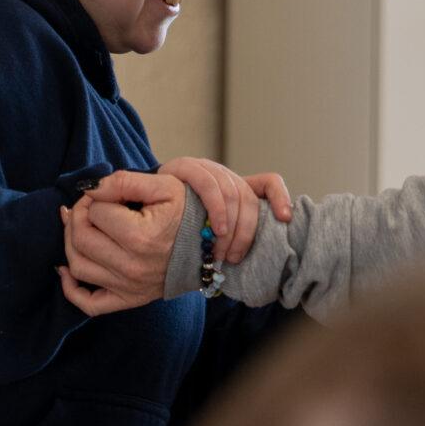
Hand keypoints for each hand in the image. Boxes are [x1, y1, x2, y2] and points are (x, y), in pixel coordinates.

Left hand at [58, 170, 185, 314]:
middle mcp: (132, 266)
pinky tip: (67, 269)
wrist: (211, 246)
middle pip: (80, 238)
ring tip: (83, 226)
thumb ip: (125, 181)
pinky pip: (89, 304)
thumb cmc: (189, 213)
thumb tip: (90, 189)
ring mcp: (129, 287)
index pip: (95, 211)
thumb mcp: (165, 186)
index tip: (108, 192)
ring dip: (71, 241)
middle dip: (79, 215)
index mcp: (141, 237)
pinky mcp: (129, 299)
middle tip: (92, 205)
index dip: (97, 196)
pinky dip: (71, 288)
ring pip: (77, 265)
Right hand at [158, 156, 293, 263]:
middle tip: (235, 258)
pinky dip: (216, 208)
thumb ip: (228, 237)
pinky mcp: (185, 167)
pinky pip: (207, 183)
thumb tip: (253, 258)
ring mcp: (205, 169)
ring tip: (221, 252)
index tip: (285, 219)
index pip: (267, 182)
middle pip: (248, 196)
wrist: (139, 208)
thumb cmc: (176, 226)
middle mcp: (223, 175)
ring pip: (231, 192)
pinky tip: (216, 229)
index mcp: (235, 186)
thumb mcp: (206, 232)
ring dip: (230, 227)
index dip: (280, 197)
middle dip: (246, 231)